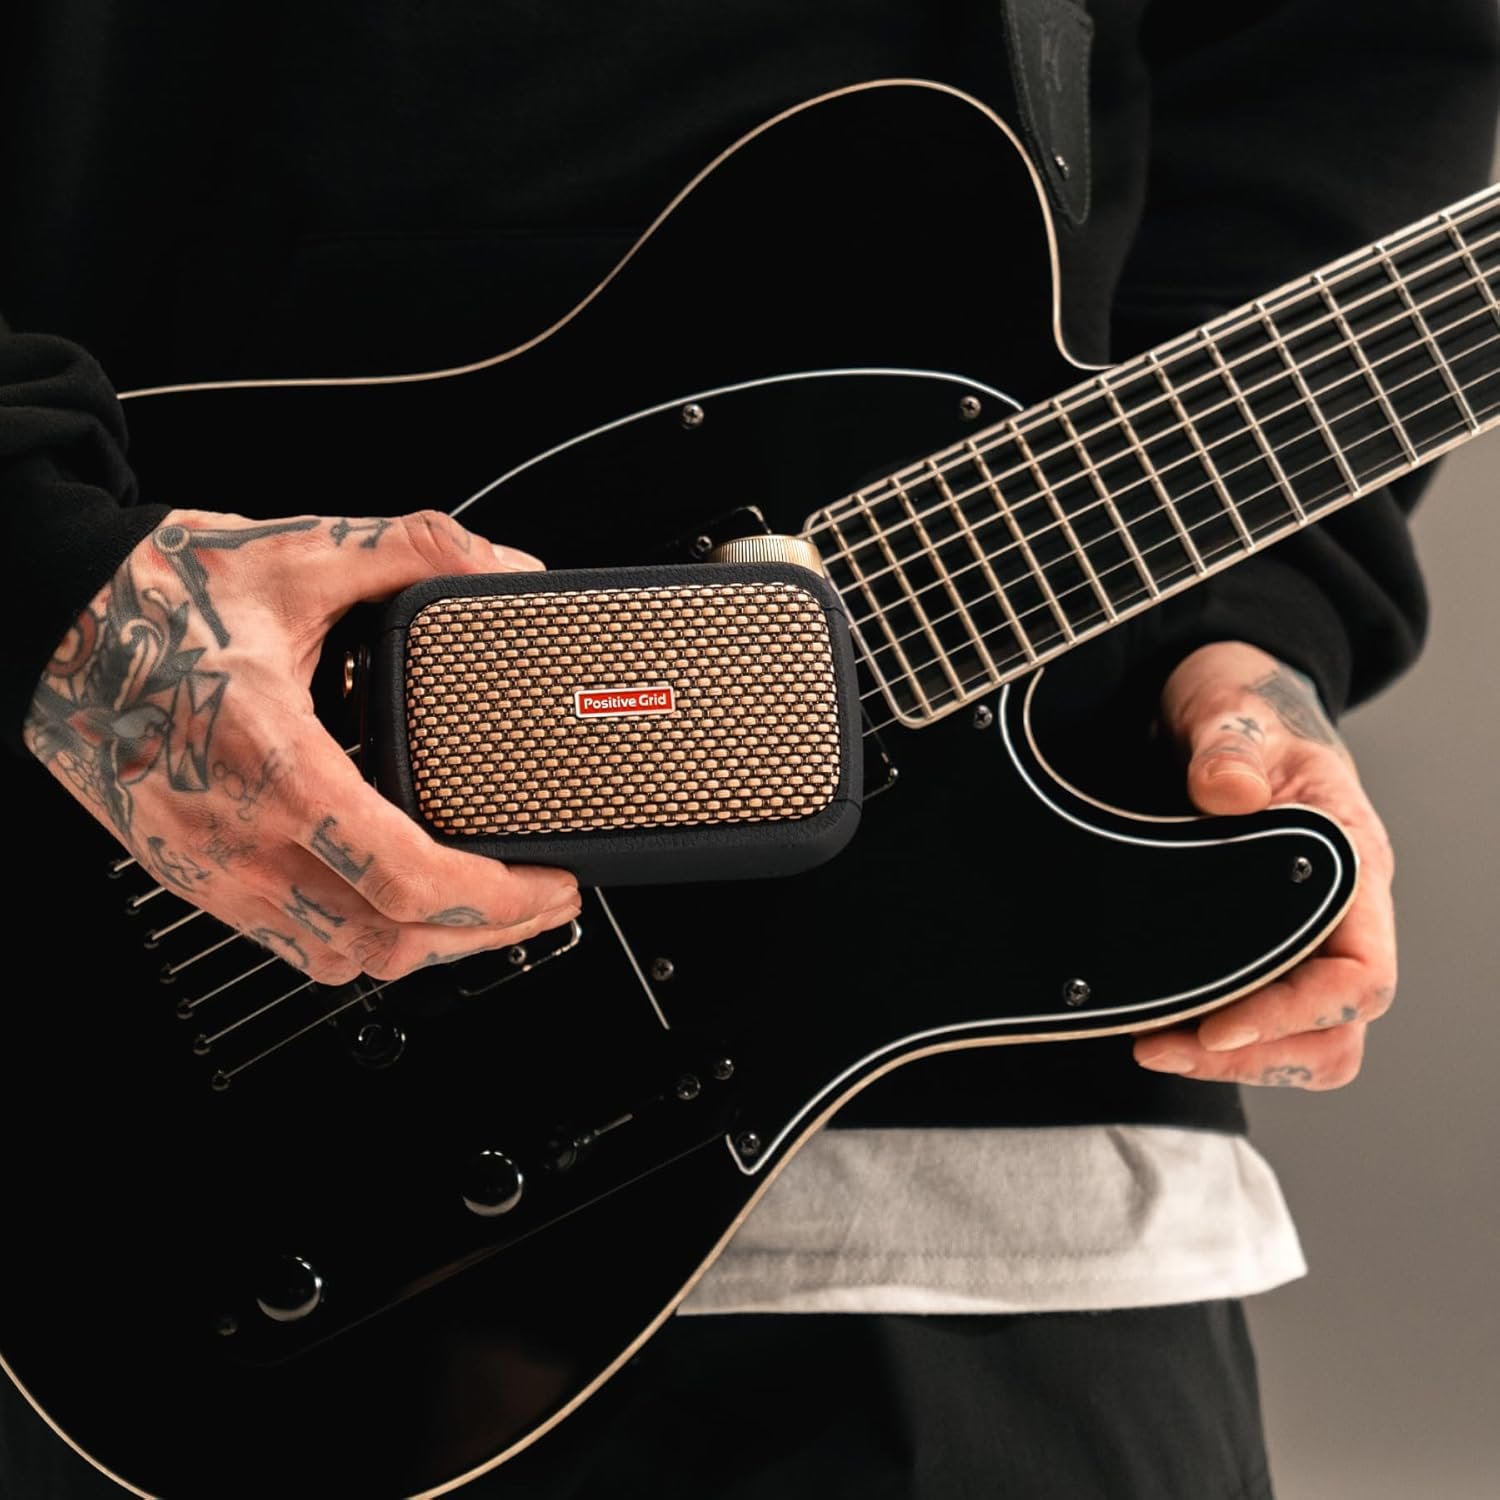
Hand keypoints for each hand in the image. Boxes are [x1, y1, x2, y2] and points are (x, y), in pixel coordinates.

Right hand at [26, 508, 581, 982]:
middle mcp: (236, 835)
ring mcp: (210, 870)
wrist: (47, 625)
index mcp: (270, 758)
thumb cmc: (153, 598)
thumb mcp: (295, 556)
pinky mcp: (196, 879)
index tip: (550, 881)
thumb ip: (412, 549)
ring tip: (488, 913)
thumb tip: (501, 566)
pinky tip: (401, 910)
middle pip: (383, 942)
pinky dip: (365, 944)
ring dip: (426, 948)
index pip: (398, 873)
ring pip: (339, 960)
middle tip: (544, 900)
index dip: (493, 896)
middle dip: (483, 935)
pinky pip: (293, 946)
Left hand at [1132, 641, 1396, 1089]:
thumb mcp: (1229, 712)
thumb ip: (1229, 748)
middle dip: (1253, 1055)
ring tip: (1154, 1044)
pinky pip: (1268, 1020)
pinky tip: (1162, 1023)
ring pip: (1307, 1041)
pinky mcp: (1267, 943)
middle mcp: (1342, 912)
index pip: (1360, 975)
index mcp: (1351, 862)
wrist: (1228, 708)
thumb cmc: (1243, 710)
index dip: (1295, 1013)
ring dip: (1235, 1060)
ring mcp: (1307, 934)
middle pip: (1336, 1030)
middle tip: (1159, 1046)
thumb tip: (1229, 793)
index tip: (1216, 1026)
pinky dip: (1222, 1040)